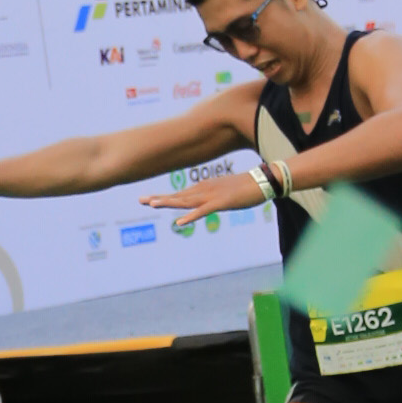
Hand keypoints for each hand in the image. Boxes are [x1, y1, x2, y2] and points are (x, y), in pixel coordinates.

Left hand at [142, 164, 262, 232]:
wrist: (262, 181)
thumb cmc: (244, 187)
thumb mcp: (223, 193)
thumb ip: (212, 199)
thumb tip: (205, 203)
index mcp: (203, 188)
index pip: (179, 194)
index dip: (162, 197)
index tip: (147, 199)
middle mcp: (203, 190)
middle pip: (177, 196)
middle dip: (158, 198)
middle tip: (140, 200)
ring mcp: (211, 196)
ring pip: (186, 202)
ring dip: (169, 203)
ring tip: (152, 205)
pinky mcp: (221, 202)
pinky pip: (203, 211)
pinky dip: (191, 216)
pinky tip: (180, 222)